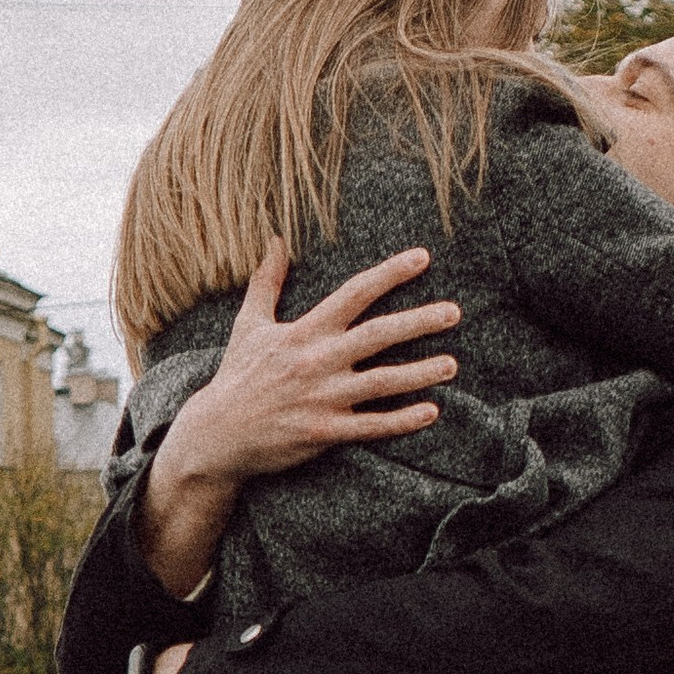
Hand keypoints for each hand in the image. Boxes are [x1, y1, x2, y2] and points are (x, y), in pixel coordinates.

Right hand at [136, 243, 461, 592]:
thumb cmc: (237, 376)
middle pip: (379, 335)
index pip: (354, 293)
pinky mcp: (325, 432)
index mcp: (305, 332)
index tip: (423, 258)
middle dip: (420, 322)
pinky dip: (402, 420)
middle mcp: (318, 361)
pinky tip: (431, 411)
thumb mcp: (249, 324)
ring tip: (452, 364)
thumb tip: (276, 240)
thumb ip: (267, 281)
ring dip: (421, 373)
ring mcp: (323, 398)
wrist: (218, 434)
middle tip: (455, 312)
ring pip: (383, 383)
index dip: (390, 274)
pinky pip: (372, 426)